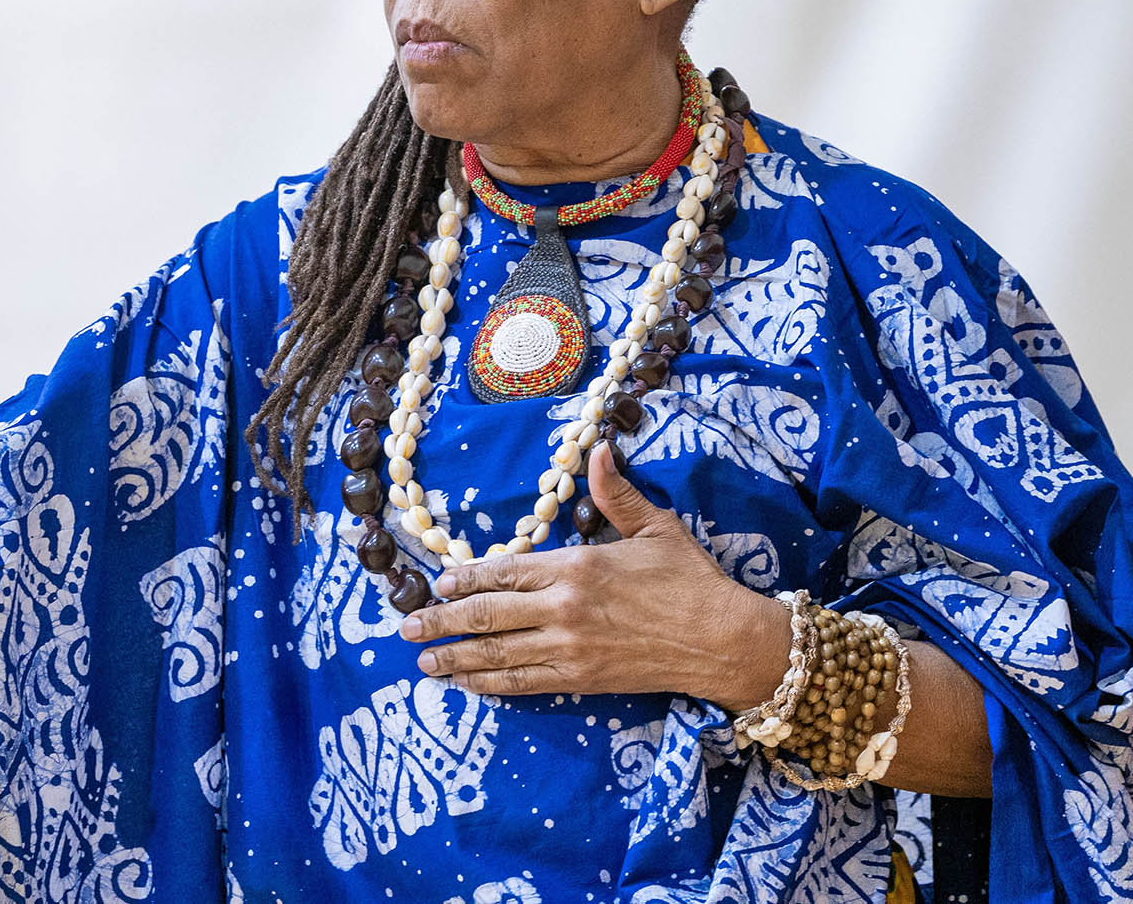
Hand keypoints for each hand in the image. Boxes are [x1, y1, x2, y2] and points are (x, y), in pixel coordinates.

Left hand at [399, 441, 790, 704]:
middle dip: (442, 621)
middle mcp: (563, 609)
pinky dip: (492, 684)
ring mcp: (569, 649)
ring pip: (497, 654)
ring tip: (424, 661)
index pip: (506, 572)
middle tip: (408, 627)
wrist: (723, 639)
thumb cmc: (691, 580)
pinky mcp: (581, 680)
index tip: (437, 583)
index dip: (466, 579)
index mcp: (576, 566)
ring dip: (455, 658)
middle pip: (488, 616)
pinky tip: (468, 684)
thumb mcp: (655, 526)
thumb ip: (616, 491)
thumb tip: (597, 448)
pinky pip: (524, 683)